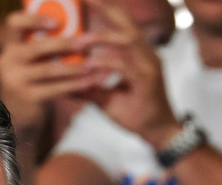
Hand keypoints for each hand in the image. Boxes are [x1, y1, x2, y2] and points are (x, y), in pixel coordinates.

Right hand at [0, 10, 114, 143]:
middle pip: (37, 47)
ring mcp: (16, 81)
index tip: (56, 22)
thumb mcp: (33, 62)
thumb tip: (76, 32)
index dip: (34, 19)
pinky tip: (88, 82)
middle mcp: (8, 61)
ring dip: (74, 67)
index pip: (14, 23)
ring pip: (49, 69)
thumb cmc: (34, 82)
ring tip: (91, 65)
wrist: (21, 116)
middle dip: (64, 44)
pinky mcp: (28, 98)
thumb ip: (45, 48)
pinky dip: (73, 85)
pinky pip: (54, 89)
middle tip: (85, 43)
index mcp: (10, 46)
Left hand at [78, 0, 181, 147]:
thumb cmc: (136, 114)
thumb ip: (87, 88)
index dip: (106, 9)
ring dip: (102, 37)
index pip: (123, 24)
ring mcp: (150, 66)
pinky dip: (106, 62)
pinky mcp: (148, 81)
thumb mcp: (106, 99)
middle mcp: (147, 54)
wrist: (159, 134)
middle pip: (128, 23)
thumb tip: (62, 84)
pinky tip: (89, 64)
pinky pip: (126, 65)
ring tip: (79, 39)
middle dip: (106, 8)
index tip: (86, 0)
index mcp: (139, 53)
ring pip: (127, 41)